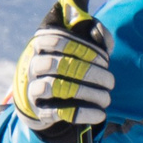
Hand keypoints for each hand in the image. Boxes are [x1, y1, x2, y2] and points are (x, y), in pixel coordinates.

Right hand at [12, 0, 113, 140]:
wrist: (39, 105)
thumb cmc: (64, 68)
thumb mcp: (75, 46)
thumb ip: (89, 31)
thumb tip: (101, 27)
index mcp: (40, 43)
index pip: (55, 37)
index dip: (82, 46)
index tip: (103, 56)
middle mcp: (32, 63)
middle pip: (61, 63)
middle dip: (91, 72)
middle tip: (111, 81)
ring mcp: (32, 89)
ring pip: (60, 87)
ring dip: (89, 93)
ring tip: (108, 98)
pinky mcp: (37, 113)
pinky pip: (60, 111)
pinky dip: (82, 113)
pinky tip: (100, 114)